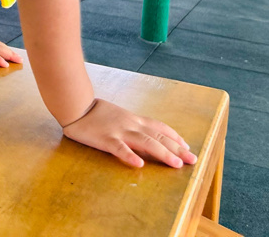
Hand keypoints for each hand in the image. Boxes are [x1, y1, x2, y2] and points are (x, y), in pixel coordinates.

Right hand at [60, 99, 197, 168]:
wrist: (75, 105)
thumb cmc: (95, 112)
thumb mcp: (118, 116)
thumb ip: (132, 126)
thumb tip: (148, 138)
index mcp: (133, 119)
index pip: (159, 127)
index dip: (174, 137)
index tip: (187, 147)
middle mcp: (131, 124)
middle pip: (158, 137)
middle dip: (177, 149)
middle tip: (193, 160)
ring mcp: (119, 131)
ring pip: (145, 142)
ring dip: (163, 153)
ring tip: (177, 164)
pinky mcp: (105, 139)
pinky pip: (119, 148)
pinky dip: (130, 156)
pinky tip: (139, 164)